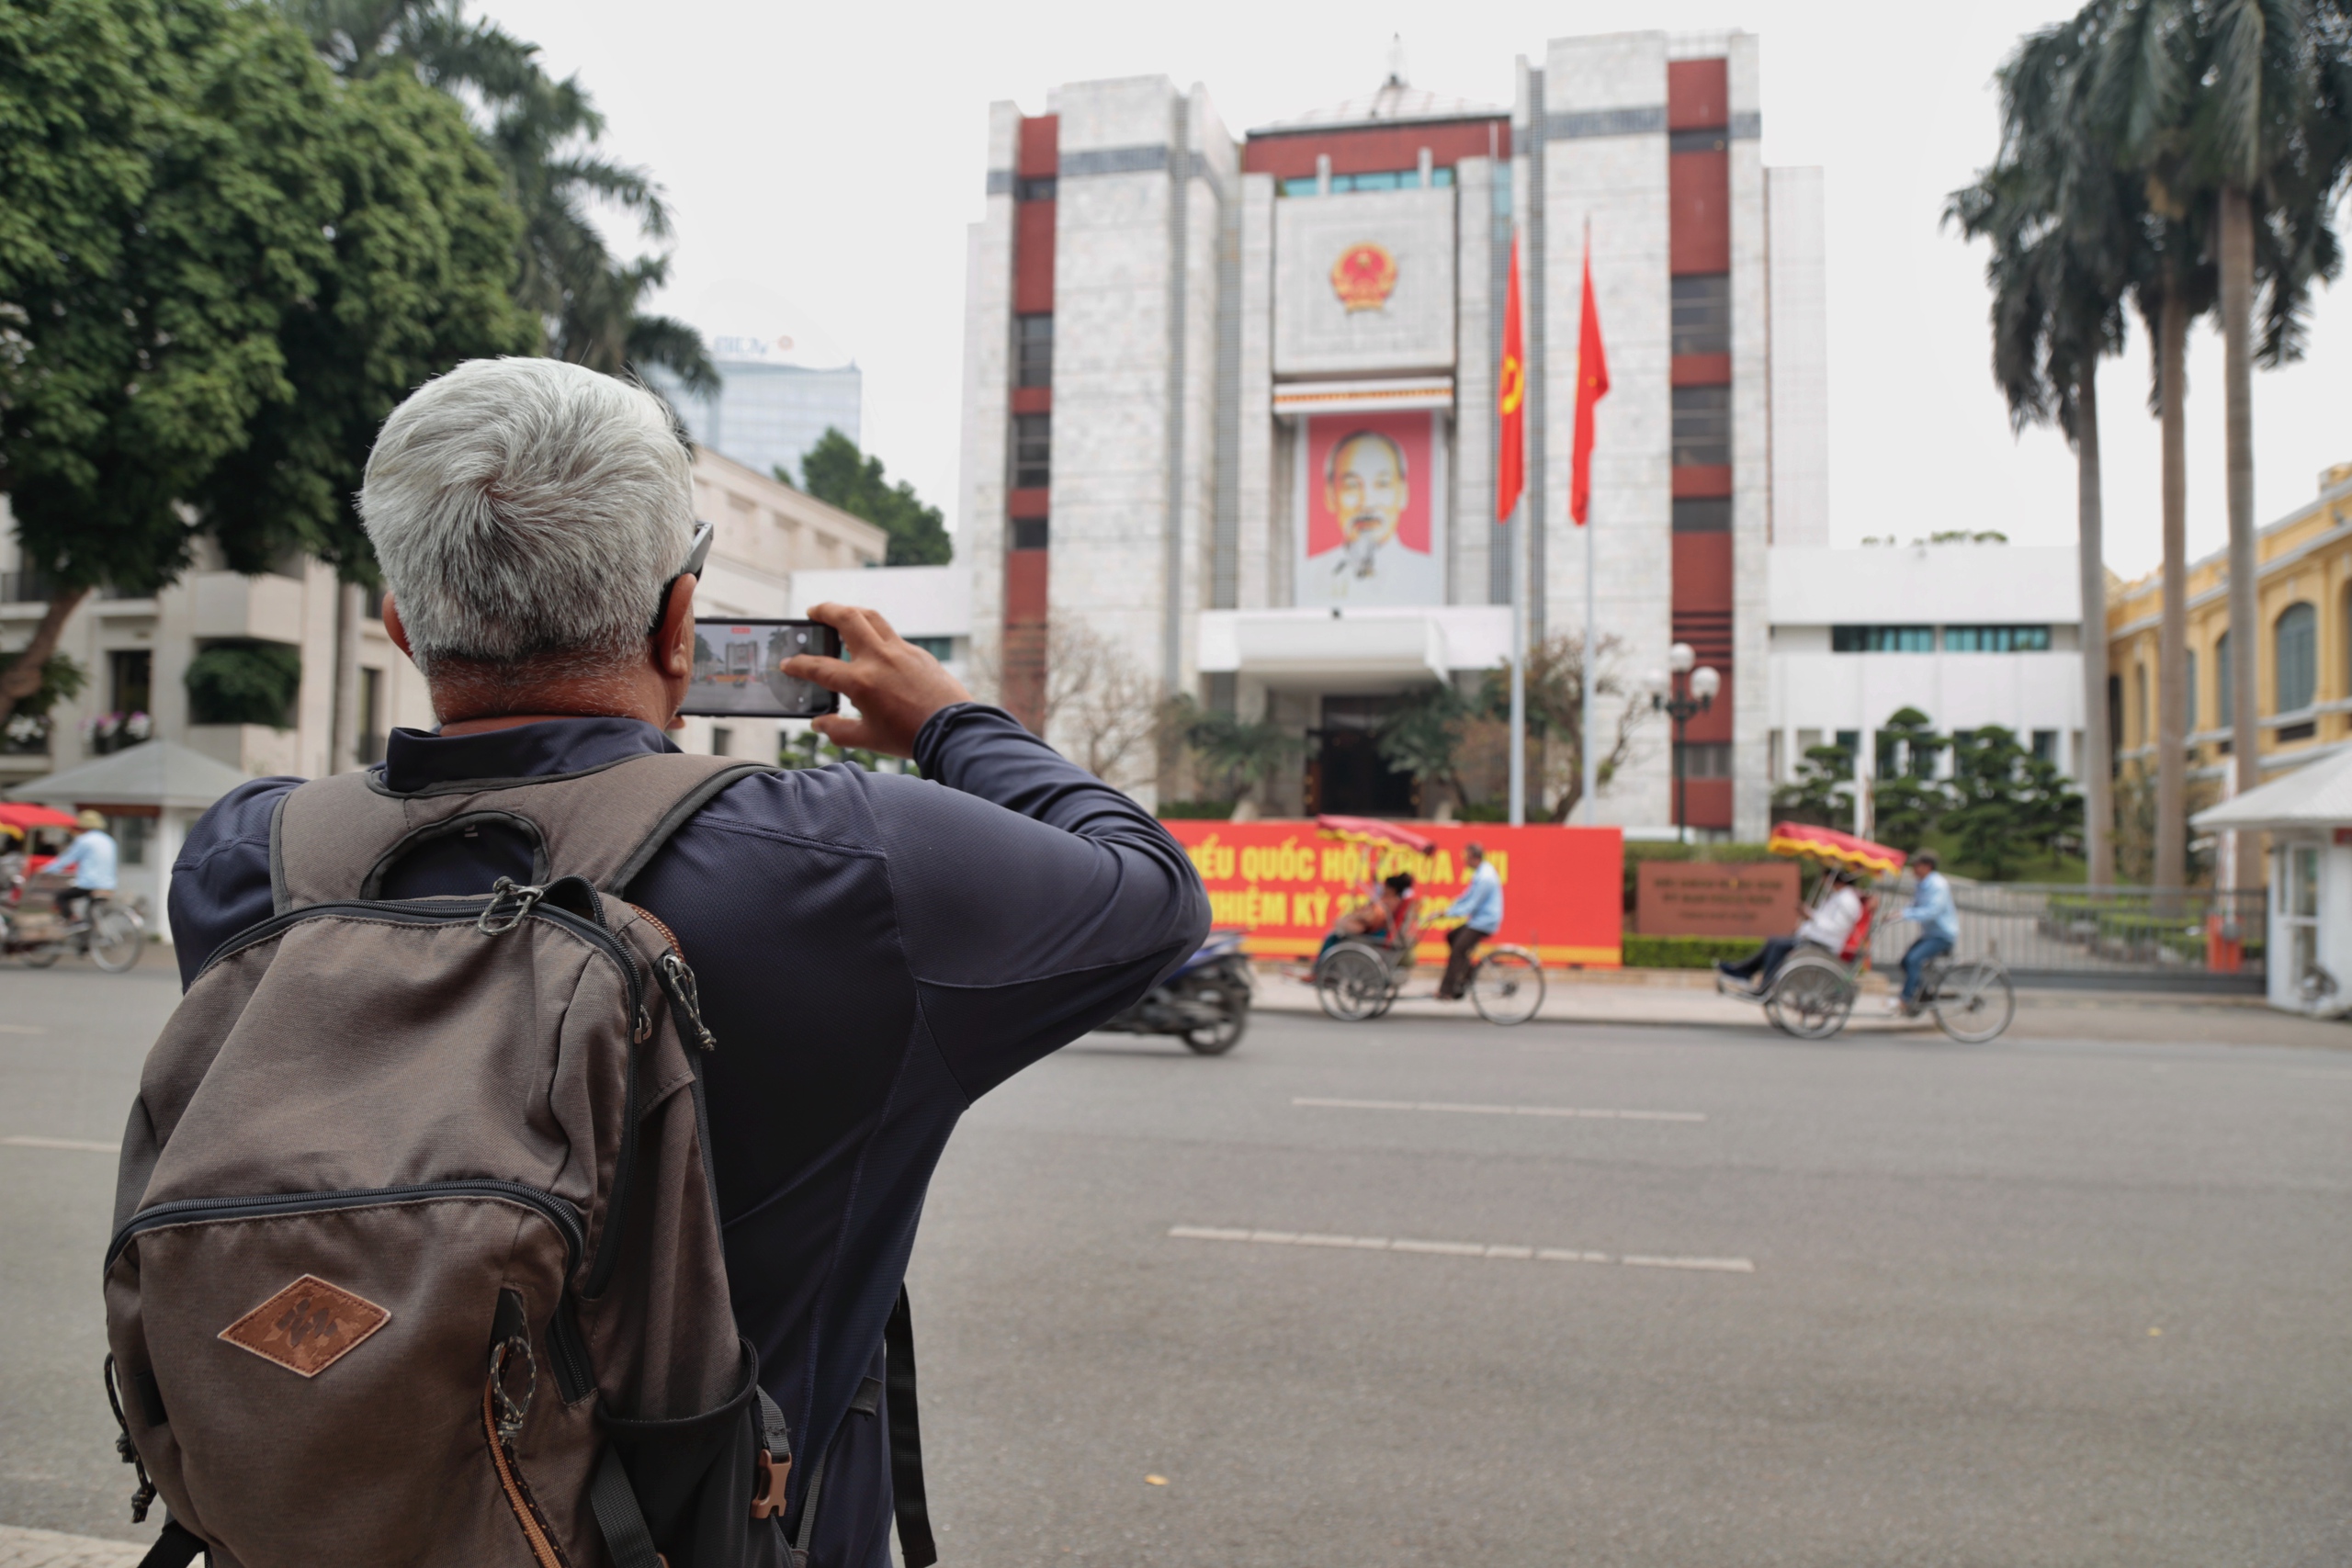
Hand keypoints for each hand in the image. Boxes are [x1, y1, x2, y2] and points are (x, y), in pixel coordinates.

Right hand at [782, 602, 971, 758]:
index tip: (787, 664)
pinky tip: (874, 646)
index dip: (798, 665)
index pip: (819, 667)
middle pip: (846, 618)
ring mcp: (901, 651)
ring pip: (872, 617)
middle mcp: (879, 659)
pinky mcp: (919, 653)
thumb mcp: (868, 739)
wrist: (952, 731)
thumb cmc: (910, 737)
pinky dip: (877, 634)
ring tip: (841, 616)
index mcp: (861, 682)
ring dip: (852, 612)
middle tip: (813, 612)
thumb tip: (819, 723)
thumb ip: (838, 730)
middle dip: (825, 610)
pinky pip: (892, 636)